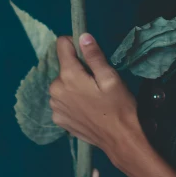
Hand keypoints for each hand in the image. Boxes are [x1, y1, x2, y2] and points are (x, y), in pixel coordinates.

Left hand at [49, 33, 140, 160]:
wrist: (120, 140)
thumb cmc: (118, 106)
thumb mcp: (110, 78)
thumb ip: (94, 56)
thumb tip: (83, 36)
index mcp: (68, 76)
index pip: (61, 45)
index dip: (75, 43)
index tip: (88, 52)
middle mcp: (56, 90)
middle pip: (64, 66)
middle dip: (78, 68)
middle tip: (96, 80)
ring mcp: (55, 107)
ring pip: (62, 83)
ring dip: (74, 84)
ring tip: (93, 95)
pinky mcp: (58, 119)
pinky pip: (62, 100)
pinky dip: (72, 99)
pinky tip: (87, 107)